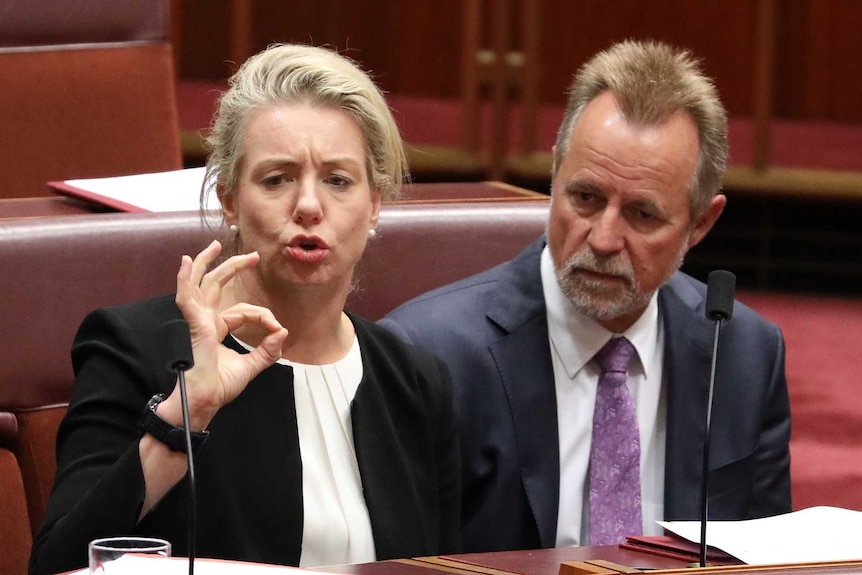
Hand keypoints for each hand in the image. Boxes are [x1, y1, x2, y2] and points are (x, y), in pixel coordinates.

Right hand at [169, 240, 287, 428]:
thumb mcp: (252, 367)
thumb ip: (268, 351)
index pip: (242, 311)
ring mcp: (198, 321)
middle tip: (253, 256)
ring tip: (214, 246)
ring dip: (206, 263)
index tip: (277, 329)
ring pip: (201, 284)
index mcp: (216, 328)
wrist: (205, 402)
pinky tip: (185, 262)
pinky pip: (187, 296)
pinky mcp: (194, 325)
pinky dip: (185, 278)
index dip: (263, 316)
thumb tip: (283, 332)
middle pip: (217, 286)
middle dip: (233, 268)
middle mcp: (205, 321)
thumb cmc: (220, 387)